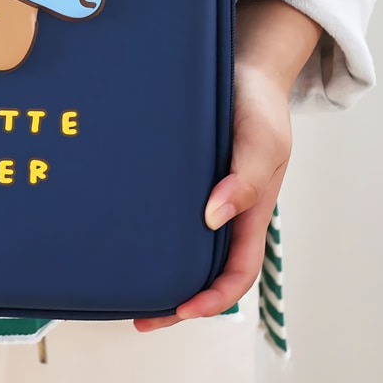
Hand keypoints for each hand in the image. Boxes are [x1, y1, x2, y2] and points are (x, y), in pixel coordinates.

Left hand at [134, 0, 320, 331]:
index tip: (181, 310)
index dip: (212, 298)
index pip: (236, 271)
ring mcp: (203, 194)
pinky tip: (120, 233)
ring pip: (183, 245)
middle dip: (176, 301)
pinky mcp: (182, 175)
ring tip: (122, 284)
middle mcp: (225, 210)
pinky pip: (167, 212)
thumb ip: (247, 177)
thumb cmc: (258, 105)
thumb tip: (213, 216)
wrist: (243, 66)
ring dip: (159, 270)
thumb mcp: (263, 139)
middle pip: (204, 270)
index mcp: (251, 211)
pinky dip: (148, 231)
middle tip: (139, 316)